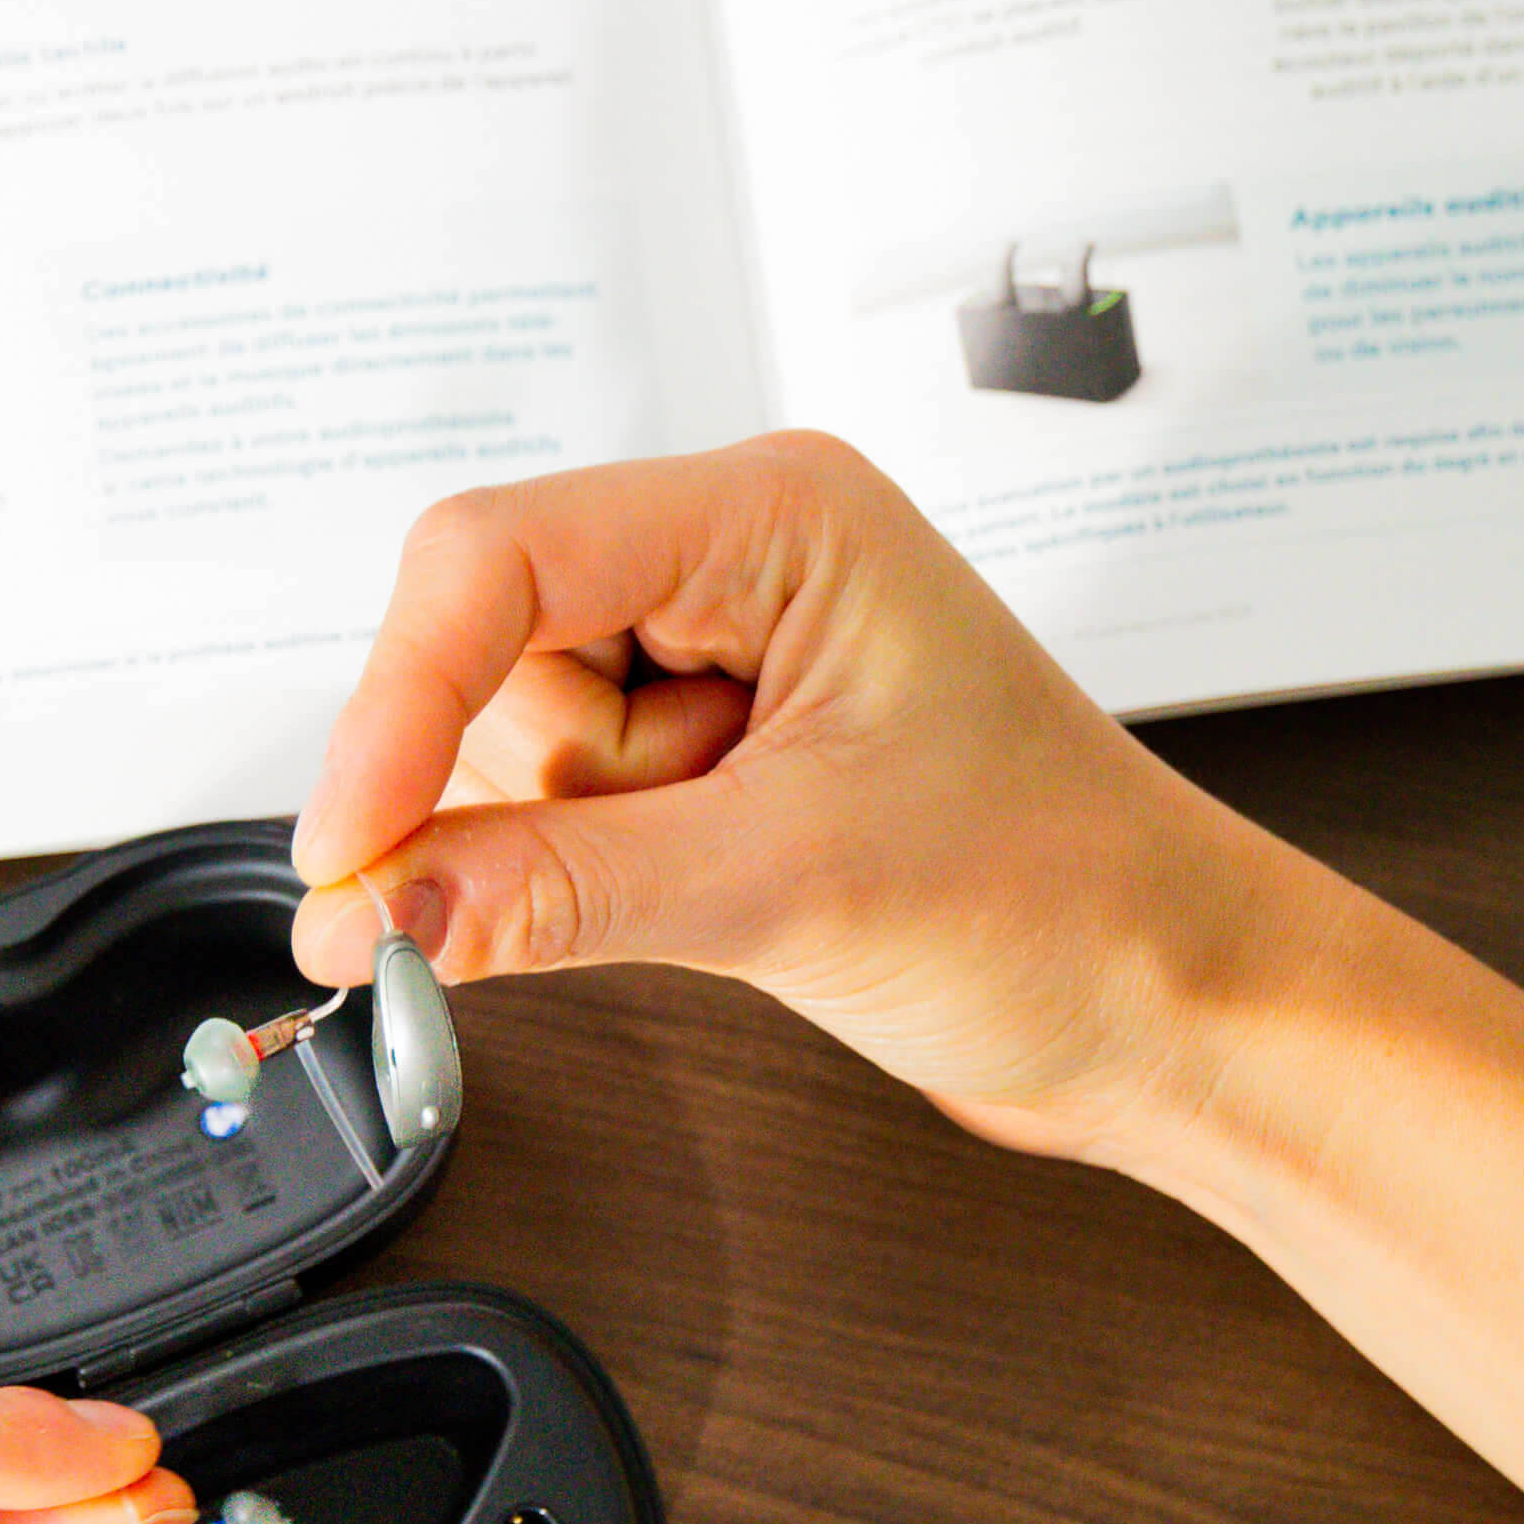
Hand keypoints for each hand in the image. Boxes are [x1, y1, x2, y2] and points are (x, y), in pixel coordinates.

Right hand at [287, 431, 1336, 1160]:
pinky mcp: (709, 755)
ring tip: (737, 880)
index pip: (498, 558)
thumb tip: (378, 910)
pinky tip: (690, 901)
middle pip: (487, 652)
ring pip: (511, 743)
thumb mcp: (789, 889)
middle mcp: (734, 559)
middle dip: (530, 791)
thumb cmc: (1066, 902)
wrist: (1174, 1008)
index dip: (396, 702)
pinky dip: (574, 877)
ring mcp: (717, 657)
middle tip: (640, 873)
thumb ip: (557, 891)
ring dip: (569, 846)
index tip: (348, 851)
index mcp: (774, 515)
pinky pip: (557, 807)